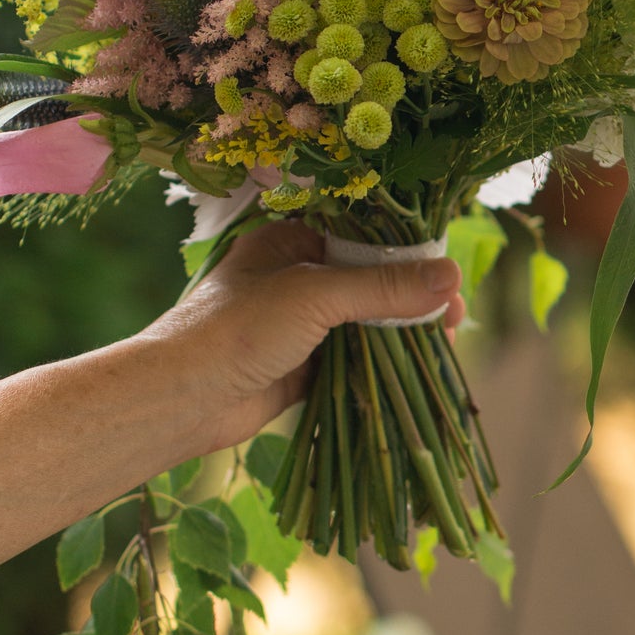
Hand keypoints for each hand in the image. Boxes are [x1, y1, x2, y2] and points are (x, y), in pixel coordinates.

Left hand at [137, 221, 463, 456]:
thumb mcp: (315, 296)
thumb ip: (382, 287)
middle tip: (455, 318)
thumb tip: (451, 277)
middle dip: (414, 299)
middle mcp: (296, 278)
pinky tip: (416, 372)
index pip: (363, 235)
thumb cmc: (236, 328)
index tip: (448, 275)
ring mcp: (299, 326)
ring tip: (445, 345)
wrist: (180, 399)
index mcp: (291, 241)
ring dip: (403, 334)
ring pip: (365, 324)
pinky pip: (353, 362)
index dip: (410, 252)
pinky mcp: (302, 368)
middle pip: (370, 282)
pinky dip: (383, 366)